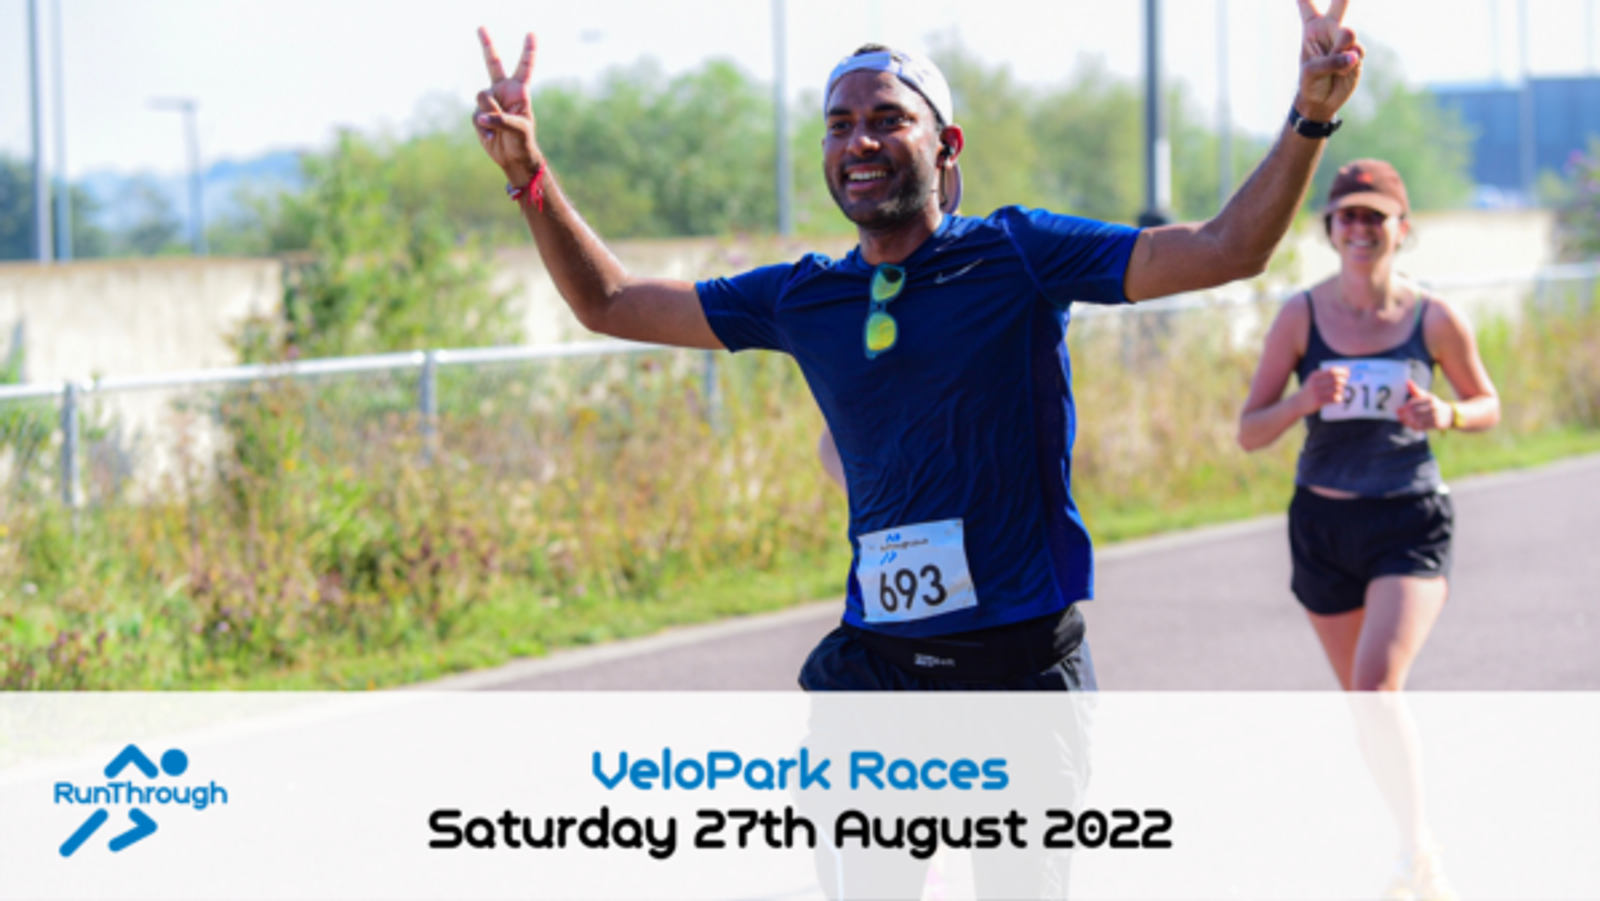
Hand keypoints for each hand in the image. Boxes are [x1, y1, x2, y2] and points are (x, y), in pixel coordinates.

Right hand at [474, 28, 541, 183]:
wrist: (512, 158)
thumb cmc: (523, 143)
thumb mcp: (519, 131)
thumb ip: (502, 120)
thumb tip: (482, 116)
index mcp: (519, 92)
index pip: (524, 68)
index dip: (528, 51)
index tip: (531, 34)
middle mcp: (503, 91)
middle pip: (493, 63)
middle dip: (486, 44)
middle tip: (480, 26)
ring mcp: (490, 101)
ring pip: (482, 97)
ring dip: (489, 114)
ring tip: (499, 128)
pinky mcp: (480, 113)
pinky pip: (476, 115)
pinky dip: (482, 127)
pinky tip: (491, 135)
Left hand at [1295, 0, 1363, 121]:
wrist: (1322, 100)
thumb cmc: (1310, 82)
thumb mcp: (1311, 71)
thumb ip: (1331, 59)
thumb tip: (1354, 54)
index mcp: (1312, 28)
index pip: (1307, 4)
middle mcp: (1330, 29)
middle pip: (1340, 2)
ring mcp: (1345, 40)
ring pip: (1348, 35)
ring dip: (1340, 52)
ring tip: (1334, 66)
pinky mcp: (1357, 53)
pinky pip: (1357, 53)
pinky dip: (1348, 65)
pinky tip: (1342, 72)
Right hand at [1299, 366, 1347, 413]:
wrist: (1297, 403)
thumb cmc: (1309, 390)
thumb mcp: (1314, 380)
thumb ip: (1327, 374)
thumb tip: (1346, 370)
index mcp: (1314, 376)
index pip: (1332, 371)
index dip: (1342, 372)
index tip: (1348, 374)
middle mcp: (1315, 383)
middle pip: (1336, 379)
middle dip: (1343, 381)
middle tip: (1344, 383)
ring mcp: (1316, 392)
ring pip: (1336, 390)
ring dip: (1341, 391)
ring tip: (1340, 392)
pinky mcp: (1318, 401)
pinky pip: (1334, 399)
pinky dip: (1339, 399)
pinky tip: (1338, 399)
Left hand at [1397, 379, 1452, 430]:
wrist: (1449, 415)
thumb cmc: (1434, 404)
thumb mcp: (1427, 396)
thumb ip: (1416, 390)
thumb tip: (1407, 381)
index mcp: (1430, 399)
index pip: (1414, 403)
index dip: (1404, 407)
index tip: (1398, 409)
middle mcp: (1433, 407)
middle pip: (1415, 412)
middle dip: (1405, 414)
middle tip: (1398, 416)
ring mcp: (1435, 416)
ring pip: (1418, 420)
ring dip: (1407, 421)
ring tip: (1402, 420)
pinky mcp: (1435, 425)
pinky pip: (1422, 427)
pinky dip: (1413, 426)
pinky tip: (1409, 424)